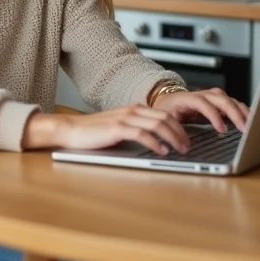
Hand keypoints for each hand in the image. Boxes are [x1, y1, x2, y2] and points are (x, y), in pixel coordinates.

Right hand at [22, 105, 189, 154]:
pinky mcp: (117, 129)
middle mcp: (132, 111)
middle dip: (181, 132)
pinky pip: (142, 134)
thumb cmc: (95, 133)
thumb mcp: (120, 128)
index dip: (180, 126)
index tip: (187, 139)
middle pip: (166, 118)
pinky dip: (155, 143)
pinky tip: (162, 151)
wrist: (71, 130)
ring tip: (180, 150)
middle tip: (188, 147)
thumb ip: (137, 129)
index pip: (165, 114)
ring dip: (173, 138)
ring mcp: (125, 118)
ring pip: (158, 124)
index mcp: (135, 109)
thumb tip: (158, 141)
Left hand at [152, 87, 249, 132]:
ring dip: (242, 112)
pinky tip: (250, 120)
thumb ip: (174, 130)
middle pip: (221, 99)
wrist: (168, 99)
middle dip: (234, 113)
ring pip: (230, 100)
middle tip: (244, 128)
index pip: (203, 103)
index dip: (213, 116)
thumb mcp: (166, 120)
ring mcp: (212, 97)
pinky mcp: (219, 102)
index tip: (221, 130)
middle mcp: (203, 95)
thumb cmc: (167, 111)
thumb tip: (182, 145)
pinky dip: (242, 111)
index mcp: (188, 98)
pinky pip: (233, 104)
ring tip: (252, 125)